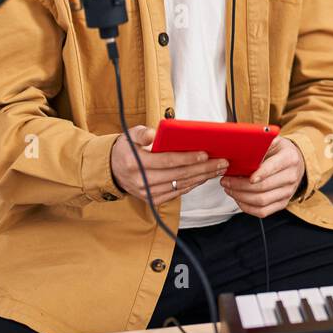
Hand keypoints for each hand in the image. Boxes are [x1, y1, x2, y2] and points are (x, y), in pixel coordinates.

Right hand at [109, 125, 228, 205]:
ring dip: (202, 177)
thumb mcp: (129, 135)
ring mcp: (147, 193)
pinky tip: (204, 177)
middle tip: (221, 162)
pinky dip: (192, 185)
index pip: (167, 161)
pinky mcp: (152, 200)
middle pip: (178, 175)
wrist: (112, 170)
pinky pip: (177, 193)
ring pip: (180, 185)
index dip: (188, 158)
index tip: (205, 154)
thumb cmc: (126, 149)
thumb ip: (141, 133)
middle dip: (203, 168)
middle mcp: (141, 181)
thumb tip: (154, 134)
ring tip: (218, 169)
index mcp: (135, 163)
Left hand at [220, 136, 305, 217]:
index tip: (247, 177)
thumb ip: (261, 143)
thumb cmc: (280, 151)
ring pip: (261, 201)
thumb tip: (242, 145)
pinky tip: (238, 198)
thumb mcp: (273, 141)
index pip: (273, 167)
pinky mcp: (282, 203)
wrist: (296, 163)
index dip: (260, 173)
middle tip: (226, 181)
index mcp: (289, 158)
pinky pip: (262, 211)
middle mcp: (291, 176)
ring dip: (240, 196)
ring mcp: (288, 192)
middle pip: (263, 186)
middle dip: (239, 185)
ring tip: (229, 189)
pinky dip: (247, 207)